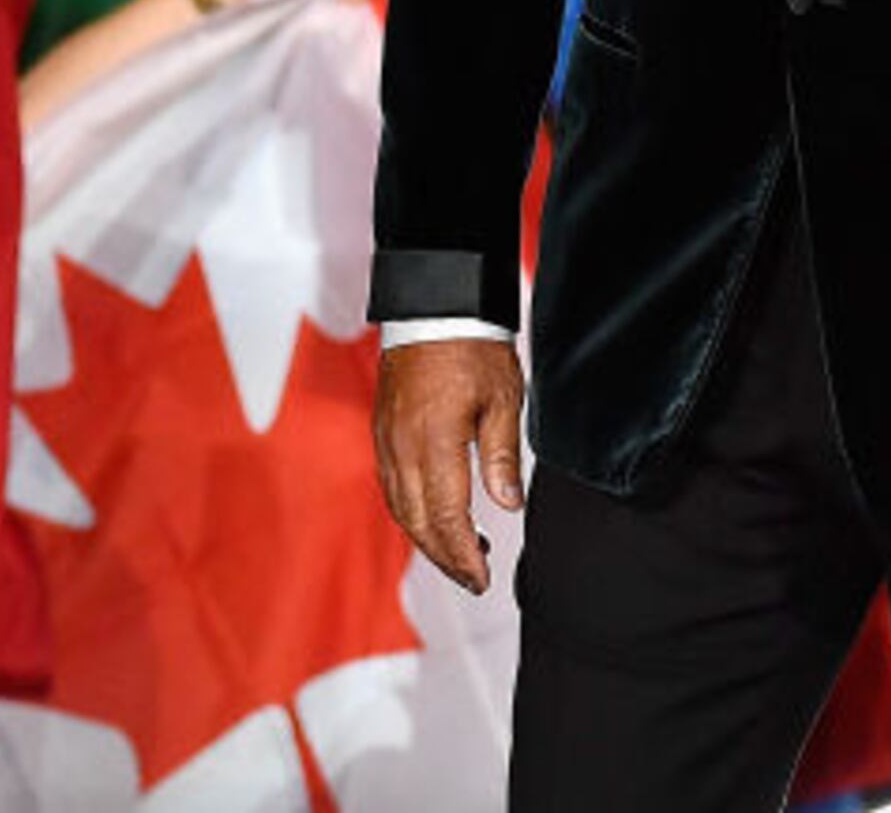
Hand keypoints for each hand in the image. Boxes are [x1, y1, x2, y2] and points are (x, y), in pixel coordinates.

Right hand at [374, 337, 526, 595]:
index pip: (444, 517)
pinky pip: (393, 489)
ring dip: (428, 540)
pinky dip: (413, 514)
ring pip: (401, 510)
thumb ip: (503, 457)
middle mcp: (401, 451)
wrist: (434, 312)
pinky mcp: (382, 437)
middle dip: (446, 557)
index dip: (462, 554)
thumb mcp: (503, 400)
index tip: (482, 578)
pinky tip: (436, 520)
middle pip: (418, 523)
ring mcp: (386, 445)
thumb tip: (508, 506)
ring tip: (465, 555)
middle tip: (475, 578)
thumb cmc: (474, 350)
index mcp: (434, 444)